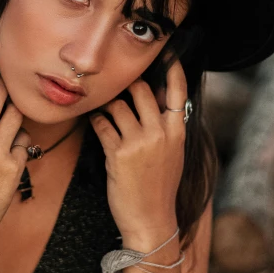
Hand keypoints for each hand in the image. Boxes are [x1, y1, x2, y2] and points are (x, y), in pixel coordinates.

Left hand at [89, 59, 187, 244]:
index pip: (178, 90)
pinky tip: (95, 122)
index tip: (167, 51)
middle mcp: (160, 132)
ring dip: (106, 105)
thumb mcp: (173, 154)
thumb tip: (156, 100)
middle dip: (125, 86)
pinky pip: (102, 124)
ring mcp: (139, 142)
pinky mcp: (118, 153)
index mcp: (178, 131)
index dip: (172, 68)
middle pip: (140, 89)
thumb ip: (167, 127)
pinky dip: (96, 121)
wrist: (151, 221)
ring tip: (103, 109)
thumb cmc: (159, 188)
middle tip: (116, 88)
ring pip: (117, 105)